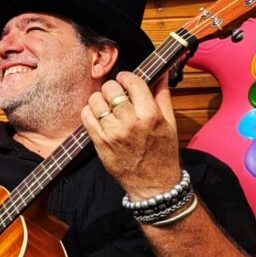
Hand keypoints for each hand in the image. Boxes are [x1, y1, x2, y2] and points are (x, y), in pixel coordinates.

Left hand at [81, 71, 182, 198]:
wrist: (153, 184)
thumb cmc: (162, 152)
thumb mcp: (170, 123)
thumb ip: (162, 95)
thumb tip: (161, 72)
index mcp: (150, 115)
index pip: (133, 82)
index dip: (126, 77)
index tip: (125, 79)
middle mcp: (130, 122)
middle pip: (111, 89)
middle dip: (113, 88)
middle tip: (116, 95)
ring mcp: (112, 133)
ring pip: (95, 100)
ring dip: (100, 99)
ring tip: (107, 106)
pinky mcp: (99, 142)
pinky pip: (86, 116)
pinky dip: (90, 111)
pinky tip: (98, 116)